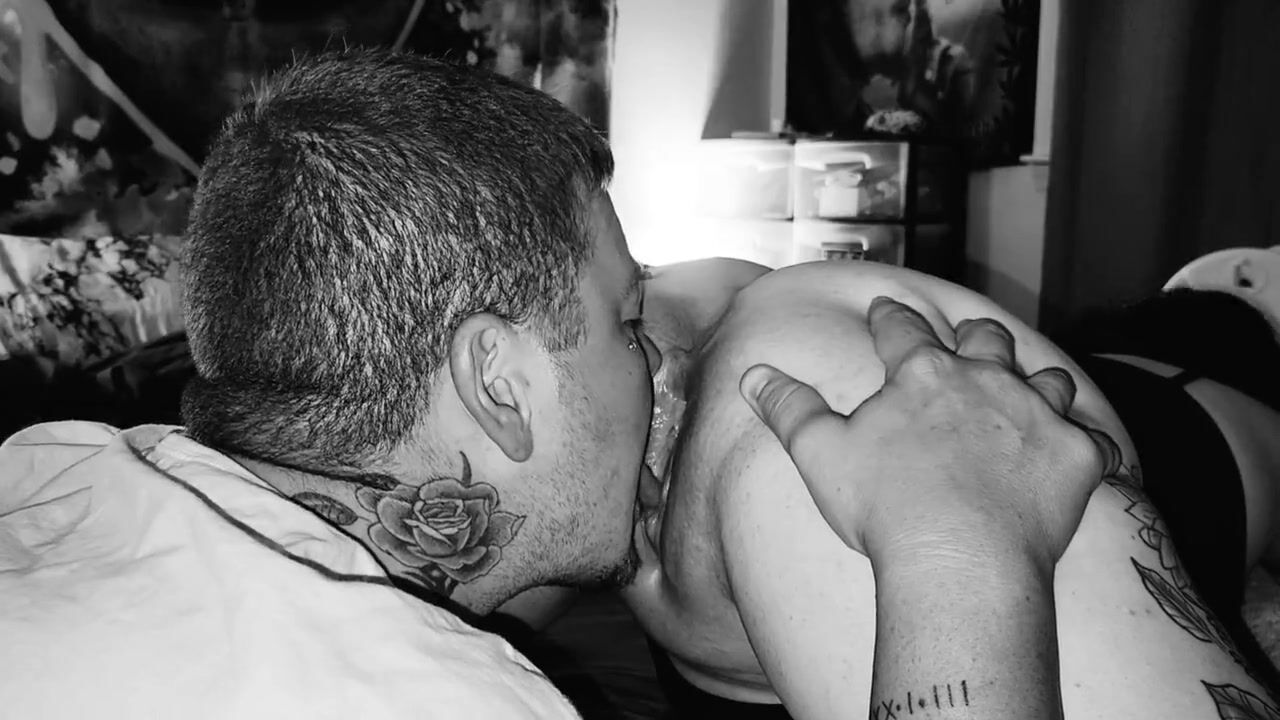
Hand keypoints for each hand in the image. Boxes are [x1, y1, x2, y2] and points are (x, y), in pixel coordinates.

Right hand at [738, 296, 1120, 568]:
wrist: (960, 560)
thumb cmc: (884, 510)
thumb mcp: (820, 454)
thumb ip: (788, 408)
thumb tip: (752, 375)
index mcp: (922, 375)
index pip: (902, 330)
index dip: (890, 316)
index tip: (885, 307)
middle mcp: (985, 381)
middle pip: (985, 340)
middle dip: (973, 335)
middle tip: (966, 336)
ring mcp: (1037, 416)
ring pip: (1045, 380)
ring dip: (1035, 382)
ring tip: (1029, 387)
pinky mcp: (1076, 457)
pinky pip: (1093, 440)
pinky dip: (1087, 443)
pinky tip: (1084, 449)